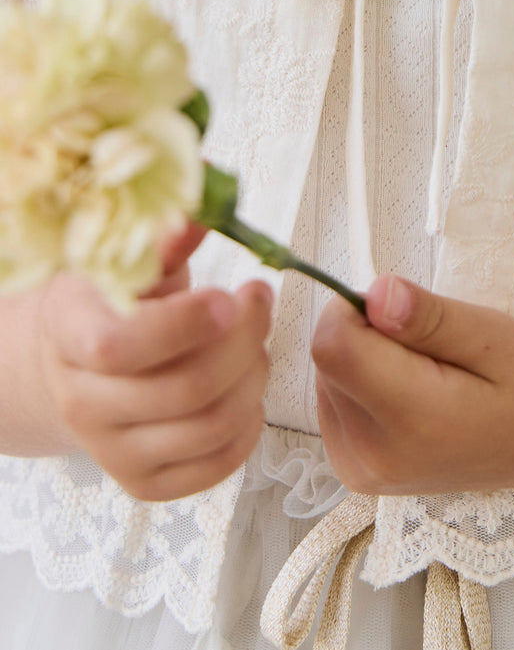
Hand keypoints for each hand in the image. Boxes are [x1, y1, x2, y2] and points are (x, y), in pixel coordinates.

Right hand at [39, 222, 272, 501]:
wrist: (80, 362)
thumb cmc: (113, 300)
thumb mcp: (127, 260)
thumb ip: (164, 239)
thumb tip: (201, 213)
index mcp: (71, 336)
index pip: (122, 346)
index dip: (186, 324)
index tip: (231, 294)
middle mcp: (83, 404)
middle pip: (185, 388)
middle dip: (246, 338)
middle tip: (260, 298)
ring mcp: (112, 452)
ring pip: (209, 426)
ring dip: (254, 376)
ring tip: (257, 341)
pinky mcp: (144, 483)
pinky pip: (217, 464)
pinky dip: (250, 423)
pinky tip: (246, 384)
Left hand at [311, 274, 513, 494]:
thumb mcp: (491, 335)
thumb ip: (429, 317)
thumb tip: (375, 294)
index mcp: (413, 420)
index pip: (333, 346)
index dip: (359, 310)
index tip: (405, 311)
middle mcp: (374, 456)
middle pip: (328, 360)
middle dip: (368, 334)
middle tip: (429, 346)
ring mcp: (361, 471)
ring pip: (325, 378)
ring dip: (365, 359)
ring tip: (425, 373)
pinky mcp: (353, 471)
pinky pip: (332, 402)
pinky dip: (362, 385)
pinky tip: (408, 395)